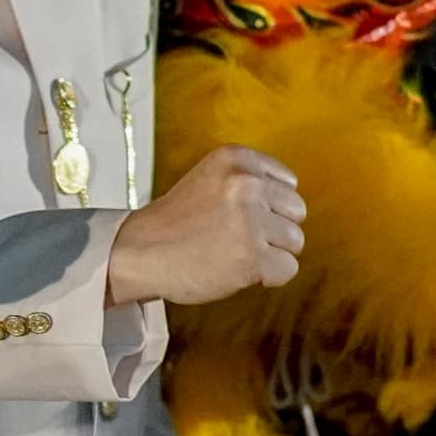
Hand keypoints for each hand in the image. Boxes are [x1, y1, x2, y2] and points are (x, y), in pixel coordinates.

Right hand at [103, 145, 303, 304]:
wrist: (138, 253)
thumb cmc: (176, 222)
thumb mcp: (211, 179)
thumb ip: (251, 181)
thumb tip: (295, 206)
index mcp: (237, 158)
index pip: (288, 184)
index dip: (267, 205)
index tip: (235, 214)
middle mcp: (246, 184)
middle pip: (297, 212)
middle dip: (273, 229)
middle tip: (235, 237)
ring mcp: (249, 222)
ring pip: (295, 242)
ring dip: (270, 253)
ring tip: (233, 252)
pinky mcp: (251, 258)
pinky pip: (287, 269)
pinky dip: (267, 277)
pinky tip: (237, 270)